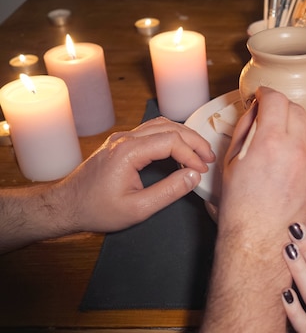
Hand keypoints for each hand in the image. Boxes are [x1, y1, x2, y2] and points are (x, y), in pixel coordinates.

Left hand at [61, 116, 214, 232]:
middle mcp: (125, 138)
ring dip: (183, 136)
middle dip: (194, 141)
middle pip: (170, 127)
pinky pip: (151, 131)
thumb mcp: (138, 208)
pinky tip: (179, 151)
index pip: (171, 141)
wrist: (66, 206)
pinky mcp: (121, 142)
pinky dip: (171, 137)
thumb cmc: (97, 210)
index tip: (202, 170)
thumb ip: (169, 191)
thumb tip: (193, 176)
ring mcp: (122, 138)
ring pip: (161, 125)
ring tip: (199, 152)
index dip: (192, 154)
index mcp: (129, 152)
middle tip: (209, 158)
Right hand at [218, 86, 305, 236]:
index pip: (276, 99)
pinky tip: (292, 146)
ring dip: (295, 119)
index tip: (260, 95)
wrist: (260, 241)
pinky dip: (305, 137)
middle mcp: (296, 150)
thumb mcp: (231, 163)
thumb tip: (253, 112)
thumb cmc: (242, 210)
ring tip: (280, 128)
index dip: (265, 92)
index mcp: (270, 143)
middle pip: (295, 108)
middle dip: (280, 104)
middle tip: (267, 110)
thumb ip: (245, 130)